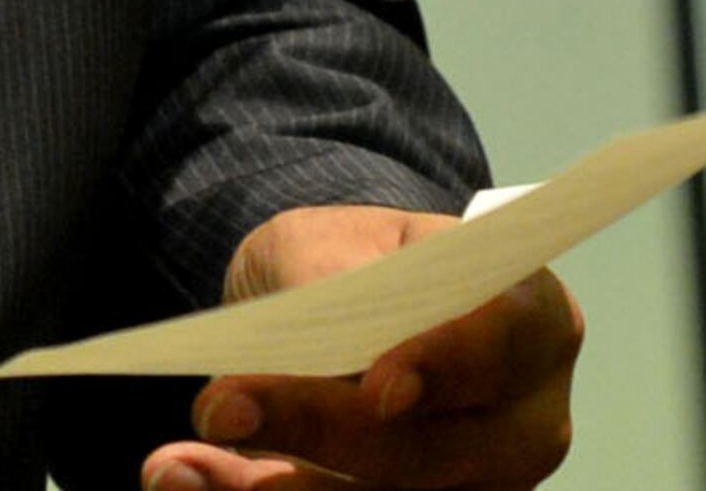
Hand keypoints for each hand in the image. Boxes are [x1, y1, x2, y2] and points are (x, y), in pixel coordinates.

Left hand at [142, 205, 579, 489]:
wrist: (337, 309)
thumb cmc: (355, 262)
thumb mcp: (333, 239)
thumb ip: (332, 280)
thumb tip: (317, 335)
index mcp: (530, 320)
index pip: (503, 346)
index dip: (447, 367)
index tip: (380, 388)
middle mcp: (522, 422)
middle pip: (440, 453)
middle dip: (321, 434)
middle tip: (219, 408)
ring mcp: (476, 488)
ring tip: (175, 464)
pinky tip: (181, 477)